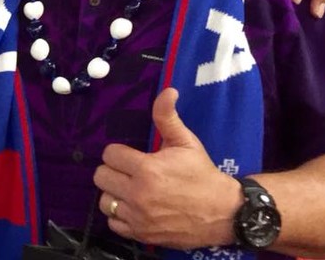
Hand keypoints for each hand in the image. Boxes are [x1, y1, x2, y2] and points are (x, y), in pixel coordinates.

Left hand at [93, 88, 239, 248]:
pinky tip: (133, 207)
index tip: (132, 155)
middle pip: (101, 176)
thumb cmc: (202, 174)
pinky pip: (113, 223)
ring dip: (114, 193)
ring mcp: (138, 217)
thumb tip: (168, 90)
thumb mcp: (186, 142)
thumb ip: (167, 116)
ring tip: (130, 189)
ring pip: (104, 200)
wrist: (223, 212)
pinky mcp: (141, 234)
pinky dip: (119, 216)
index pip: (110, 154)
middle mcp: (138, 194)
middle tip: (129, 171)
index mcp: (147, 169)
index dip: (120, 152)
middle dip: (113, 170)